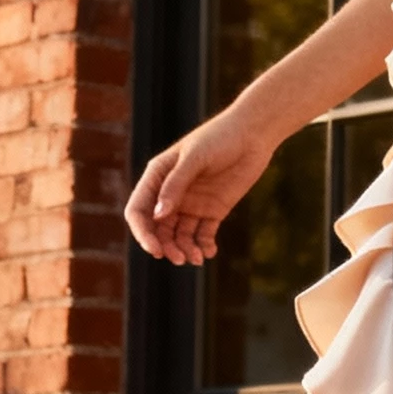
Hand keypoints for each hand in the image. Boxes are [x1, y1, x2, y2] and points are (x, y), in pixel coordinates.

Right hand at [125, 106, 274, 265]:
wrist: (253, 134)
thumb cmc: (220, 137)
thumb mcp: (195, 158)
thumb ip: (176, 185)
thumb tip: (158, 215)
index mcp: (158, 176)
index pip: (139, 211)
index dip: (143, 232)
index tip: (156, 250)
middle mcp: (171, 193)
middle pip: (158, 229)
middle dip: (165, 246)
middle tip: (179, 259)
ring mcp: (192, 203)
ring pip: (179, 236)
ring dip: (184, 250)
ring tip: (197, 258)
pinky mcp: (213, 210)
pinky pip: (203, 235)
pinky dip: (204, 246)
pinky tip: (209, 252)